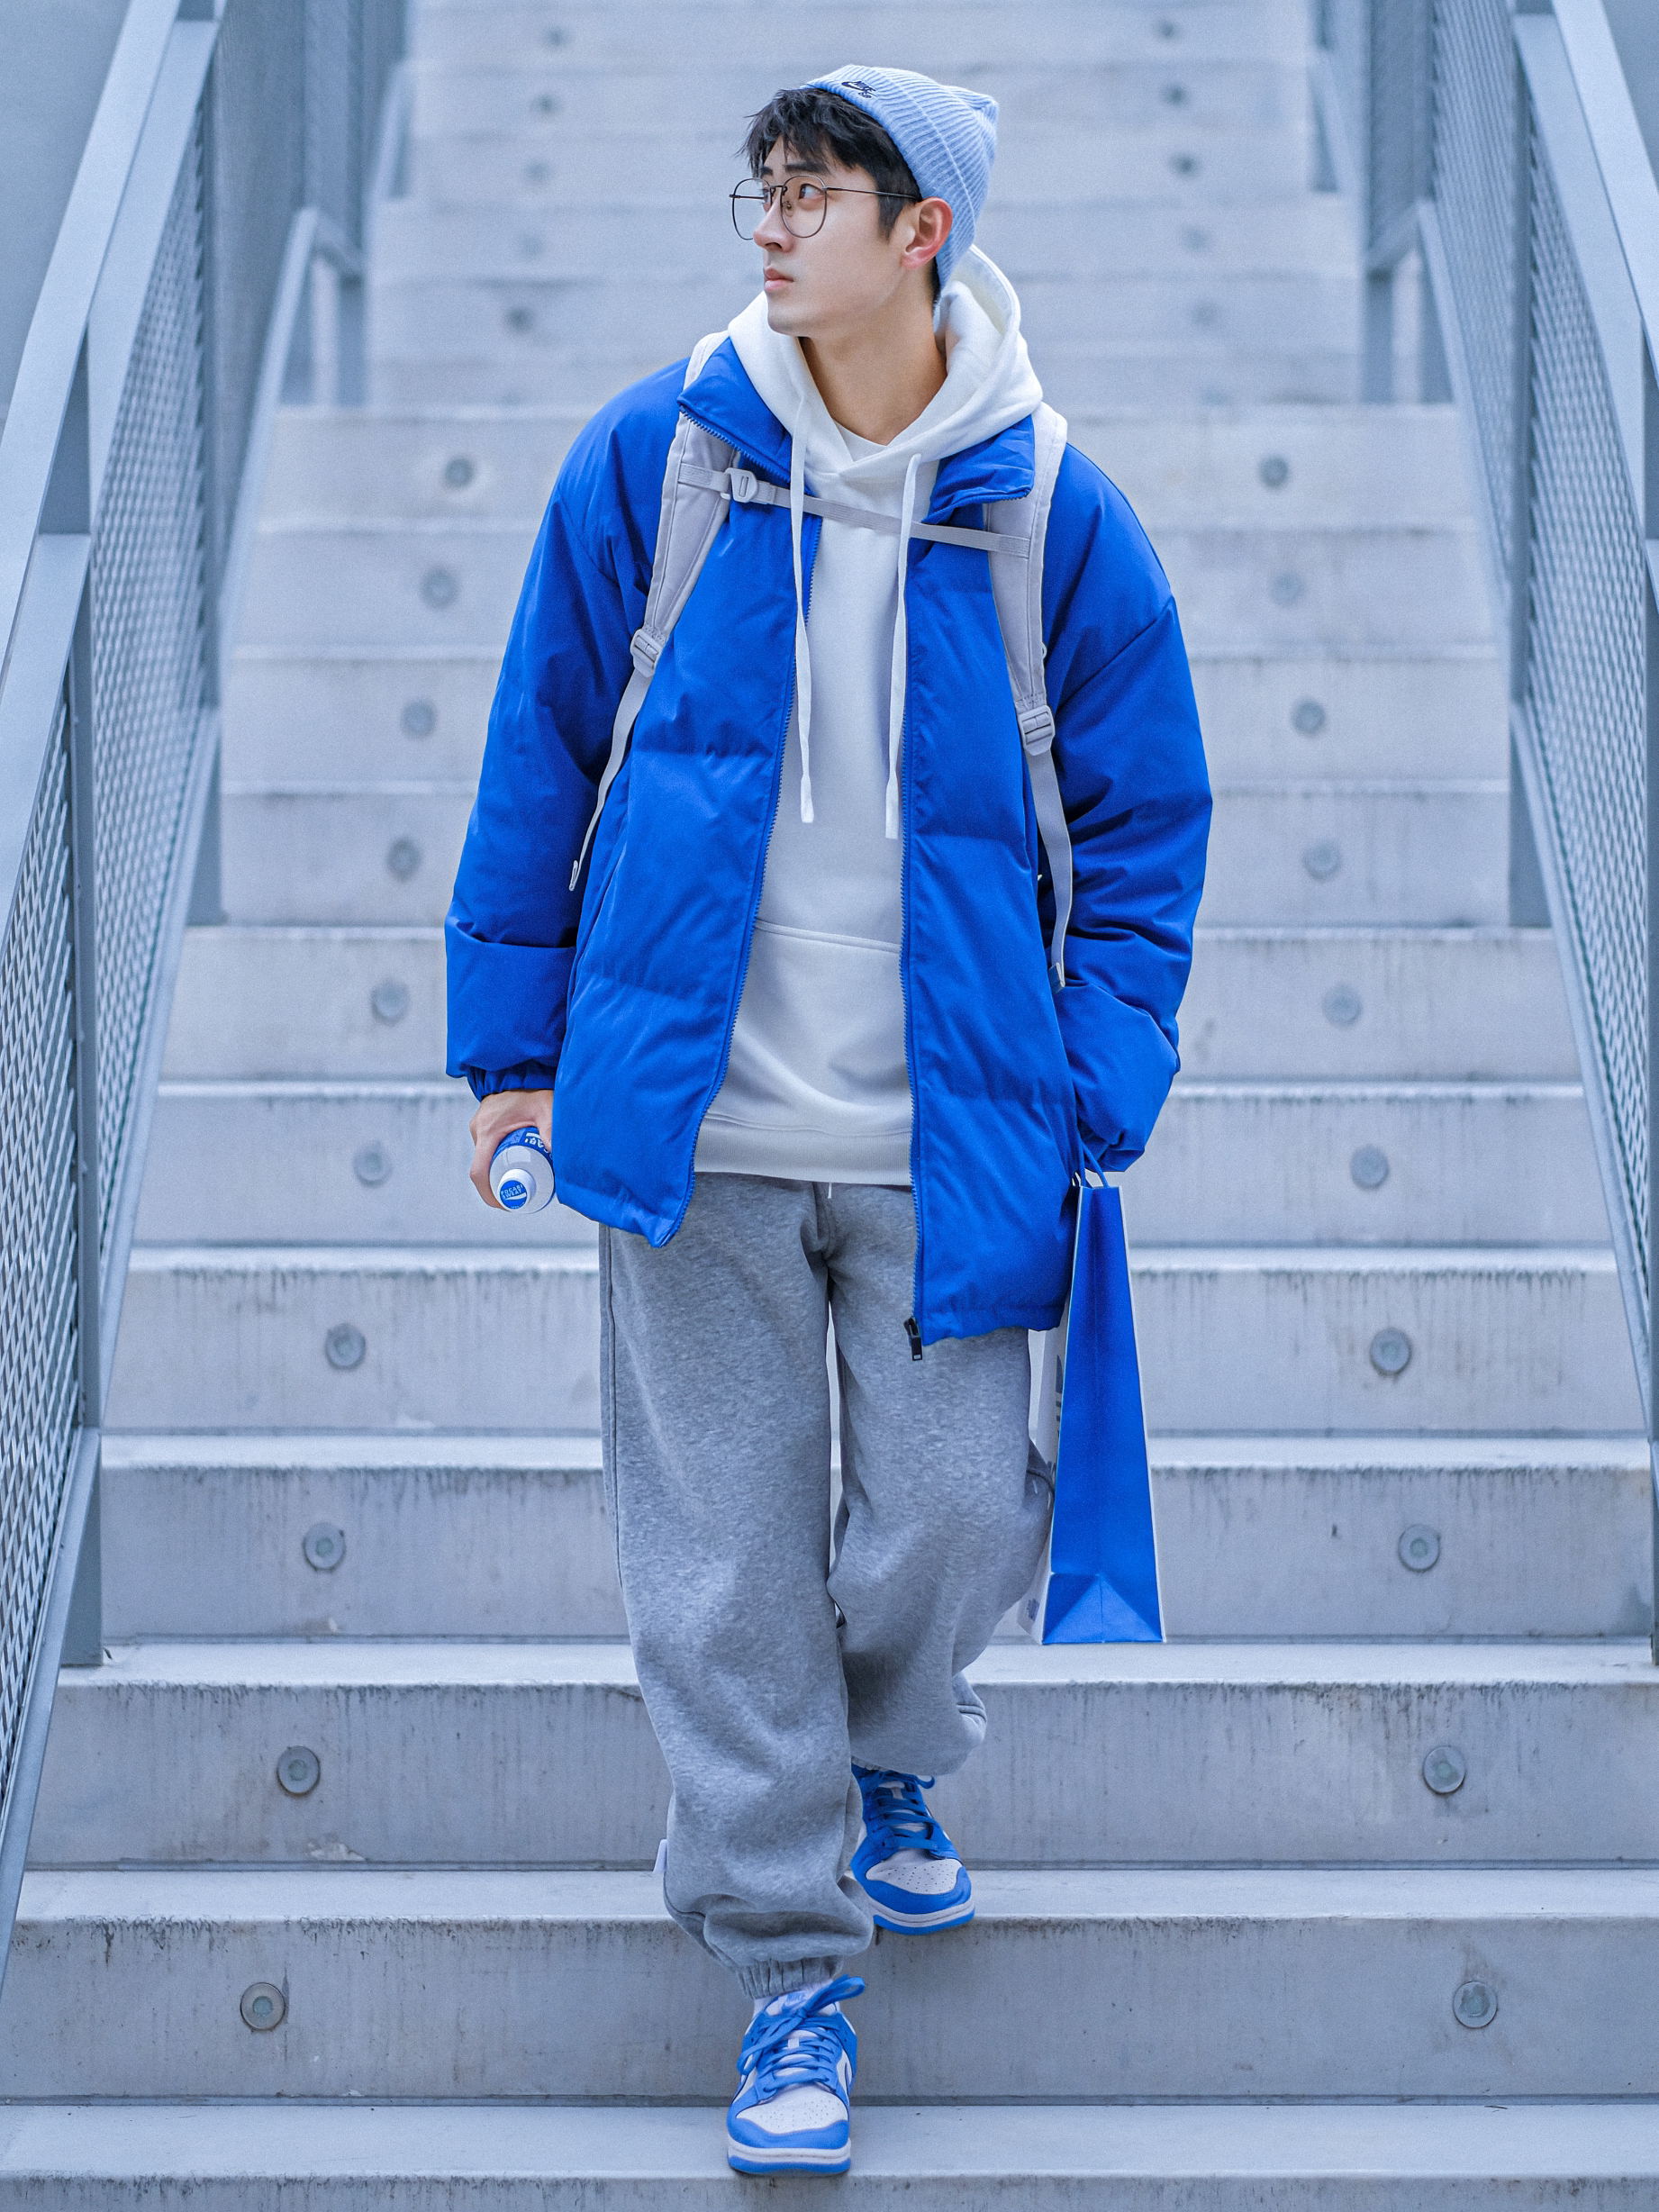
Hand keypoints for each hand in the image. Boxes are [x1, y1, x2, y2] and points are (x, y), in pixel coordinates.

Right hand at [469, 1088, 552, 1209]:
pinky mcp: (484, 1125)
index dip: (489, 1194)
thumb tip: (556, 1153)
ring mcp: (479, 1127)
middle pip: (483, 1169)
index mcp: (487, 1131)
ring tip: (522, 1182)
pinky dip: (497, 1161)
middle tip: (522, 1196)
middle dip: (499, 1188)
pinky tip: (513, 1167)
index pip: (479, 1173)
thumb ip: (551, 1128)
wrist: (521, 1068)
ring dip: (498, 1173)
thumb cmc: (533, 1087)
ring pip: (485, 1160)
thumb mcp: (545, 1108)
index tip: (506, 1204)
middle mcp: (478, 1130)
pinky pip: (487, 1150)